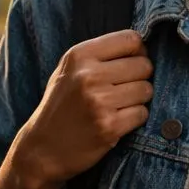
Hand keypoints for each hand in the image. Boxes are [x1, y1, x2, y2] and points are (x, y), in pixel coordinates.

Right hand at [10, 29, 153, 187]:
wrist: (42, 149)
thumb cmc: (60, 106)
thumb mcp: (68, 70)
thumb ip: (98, 55)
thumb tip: (141, 46)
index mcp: (79, 55)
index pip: (131, 39)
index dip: (138, 51)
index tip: (132, 63)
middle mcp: (89, 75)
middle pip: (143, 65)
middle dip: (140, 77)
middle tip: (125, 89)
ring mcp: (99, 102)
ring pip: (146, 90)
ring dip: (139, 99)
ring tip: (119, 106)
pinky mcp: (109, 126)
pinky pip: (142, 113)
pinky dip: (135, 118)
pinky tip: (118, 121)